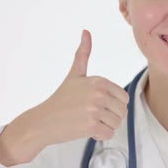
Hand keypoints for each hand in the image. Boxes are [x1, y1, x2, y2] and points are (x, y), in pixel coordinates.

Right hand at [35, 29, 129, 143]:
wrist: (43, 120)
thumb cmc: (61, 98)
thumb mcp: (74, 74)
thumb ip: (83, 54)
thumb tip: (86, 31)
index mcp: (98, 81)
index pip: (124, 98)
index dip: (114, 105)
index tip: (98, 105)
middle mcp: (98, 93)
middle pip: (122, 112)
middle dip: (111, 117)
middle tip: (93, 116)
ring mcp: (94, 110)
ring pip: (116, 124)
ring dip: (106, 127)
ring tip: (90, 122)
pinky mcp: (90, 126)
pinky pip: (108, 134)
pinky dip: (100, 136)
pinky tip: (88, 130)